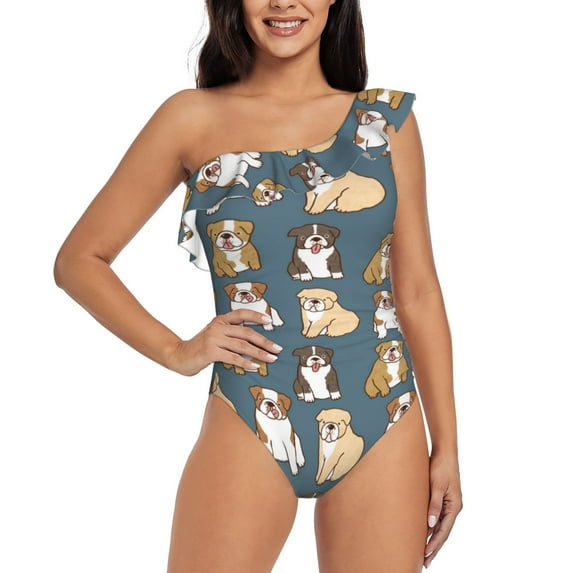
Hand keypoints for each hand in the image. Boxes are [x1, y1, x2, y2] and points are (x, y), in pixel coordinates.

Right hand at [166, 309, 282, 376]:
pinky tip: (255, 367)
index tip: (270, 321)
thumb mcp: (214, 336)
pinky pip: (233, 357)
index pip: (241, 314)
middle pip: (246, 332)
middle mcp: (218, 327)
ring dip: (259, 353)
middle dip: (264, 341)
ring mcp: (214, 339)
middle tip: (277, 348)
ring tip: (271, 359)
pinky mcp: (211, 351)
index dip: (256, 316)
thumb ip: (229, 335)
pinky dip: (245, 362)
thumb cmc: (199, 348)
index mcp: (220, 320)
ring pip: (242, 345)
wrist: (178, 355)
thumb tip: (253, 342)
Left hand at [424, 453, 462, 567]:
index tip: (426, 556)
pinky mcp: (442, 497)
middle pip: (443, 532)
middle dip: (434, 547)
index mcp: (454, 506)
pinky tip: (425, 532)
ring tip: (423, 552)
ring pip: (440, 526)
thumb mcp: (436, 485)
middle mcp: (453, 507)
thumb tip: (431, 524)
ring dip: (433, 539)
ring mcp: (448, 503)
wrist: (444, 452)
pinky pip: (437, 516)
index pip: (444, 531)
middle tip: (425, 562)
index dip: (434, 544)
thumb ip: (434, 504)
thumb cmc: (441, 466)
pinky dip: (432, 527)